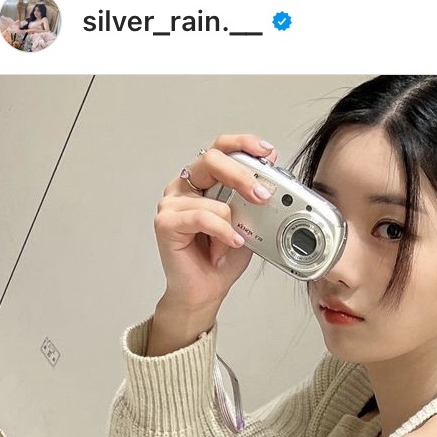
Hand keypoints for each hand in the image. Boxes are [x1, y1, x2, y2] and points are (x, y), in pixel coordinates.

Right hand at [153, 134, 278, 312]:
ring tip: (233, 243)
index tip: (267, 153)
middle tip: (262, 196)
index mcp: (203, 181)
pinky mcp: (166, 222)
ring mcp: (172, 203)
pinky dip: (222, 232)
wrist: (204, 291)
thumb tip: (271, 186)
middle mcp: (185, 187)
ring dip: (231, 225)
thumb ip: (254, 203)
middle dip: (242, 175)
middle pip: (213, 160)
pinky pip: (202, 218)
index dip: (243, 144)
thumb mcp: (248, 225)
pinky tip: (231, 243)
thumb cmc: (222, 259)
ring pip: (213, 199)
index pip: (221, 149)